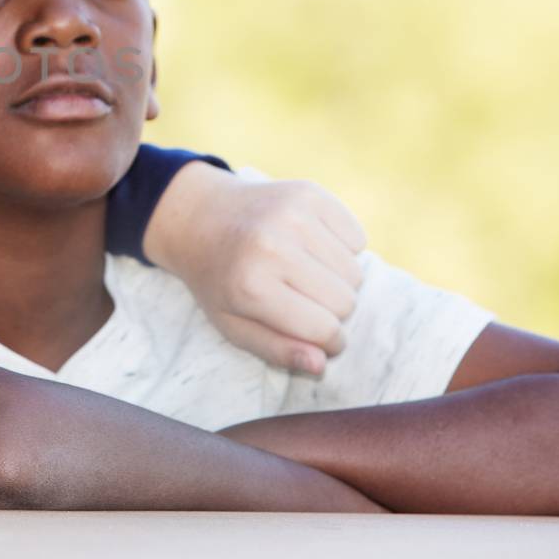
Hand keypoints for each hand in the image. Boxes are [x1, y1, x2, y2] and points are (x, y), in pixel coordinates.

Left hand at [145, 163, 366, 372]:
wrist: (201, 216)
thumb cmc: (220, 279)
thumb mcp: (233, 325)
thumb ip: (277, 350)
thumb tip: (322, 366)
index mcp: (251, 286)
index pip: (325, 330)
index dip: (329, 342)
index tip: (319, 337)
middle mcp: (272, 245)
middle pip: (346, 301)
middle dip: (332, 310)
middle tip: (302, 299)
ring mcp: (293, 214)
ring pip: (355, 271)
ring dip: (338, 279)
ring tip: (303, 271)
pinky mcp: (309, 192)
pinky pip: (357, 238)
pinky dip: (343, 248)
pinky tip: (310, 246)